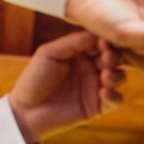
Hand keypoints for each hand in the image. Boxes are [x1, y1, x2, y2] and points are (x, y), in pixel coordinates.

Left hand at [9, 32, 124, 143]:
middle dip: (114, 56)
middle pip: (114, 57)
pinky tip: (104, 92)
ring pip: (119, 77)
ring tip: (105, 75)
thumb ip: (73, 42)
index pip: (100, 41)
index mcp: (81, 52)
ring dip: (116, 74)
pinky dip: (114, 96)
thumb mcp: (50, 53)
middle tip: (108, 57)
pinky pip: (116, 100)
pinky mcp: (97, 106)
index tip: (105, 40)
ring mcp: (96, 86)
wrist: (25, 110)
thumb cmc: (34, 78)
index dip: (106, 40)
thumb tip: (97, 33)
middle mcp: (91, 67)